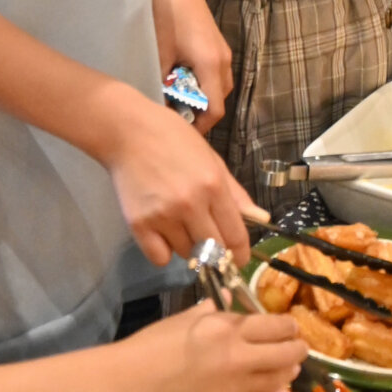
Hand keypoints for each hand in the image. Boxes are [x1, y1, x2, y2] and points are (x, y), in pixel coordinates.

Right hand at [107, 89, 259, 266]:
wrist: (129, 132)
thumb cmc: (175, 140)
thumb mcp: (213, 160)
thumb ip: (237, 194)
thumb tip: (263, 218)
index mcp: (213, 186)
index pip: (235, 236)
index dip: (240, 253)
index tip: (238, 258)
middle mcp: (190, 205)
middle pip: (214, 251)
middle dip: (216, 251)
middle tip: (209, 238)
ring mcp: (163, 216)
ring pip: (187, 255)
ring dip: (189, 247)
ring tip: (180, 224)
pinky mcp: (138, 224)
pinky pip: (159, 257)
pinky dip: (163, 251)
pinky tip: (162, 233)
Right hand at [112, 303, 307, 391]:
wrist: (128, 386)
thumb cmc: (151, 346)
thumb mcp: (183, 319)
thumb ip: (210, 312)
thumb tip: (224, 302)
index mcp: (228, 330)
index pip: (277, 327)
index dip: (290, 327)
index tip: (291, 327)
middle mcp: (239, 359)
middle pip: (288, 355)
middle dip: (298, 350)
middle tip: (298, 348)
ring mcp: (236, 390)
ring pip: (279, 381)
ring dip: (287, 373)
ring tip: (288, 369)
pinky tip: (276, 391)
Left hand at [149, 0, 233, 133]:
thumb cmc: (164, 15)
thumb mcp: (158, 54)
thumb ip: (161, 85)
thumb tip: (158, 108)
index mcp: (211, 65)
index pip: (214, 111)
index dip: (198, 127)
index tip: (178, 133)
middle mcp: (223, 59)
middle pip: (218, 100)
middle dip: (198, 113)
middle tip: (172, 117)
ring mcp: (221, 49)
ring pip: (217, 86)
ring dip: (199, 96)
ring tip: (173, 99)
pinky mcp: (215, 41)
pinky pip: (213, 71)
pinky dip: (200, 81)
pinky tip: (177, 78)